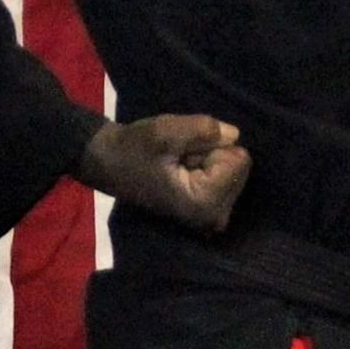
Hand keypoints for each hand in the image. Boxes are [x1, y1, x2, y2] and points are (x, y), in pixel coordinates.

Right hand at [76, 115, 250, 233]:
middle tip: (178, 157)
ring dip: (207, 159)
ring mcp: (214, 218)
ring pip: (233, 169)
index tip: (182, 153)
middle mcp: (215, 218)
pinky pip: (226, 175)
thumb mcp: (165, 132)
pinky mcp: (210, 212)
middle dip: (211, 154)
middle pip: (239, 166)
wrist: (110, 163)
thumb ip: (202, 130)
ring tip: (177, 163)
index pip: (239, 159)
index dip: (211, 146)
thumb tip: (234, 135)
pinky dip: (206, 167)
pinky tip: (182, 171)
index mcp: (205, 204)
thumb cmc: (135, 149)